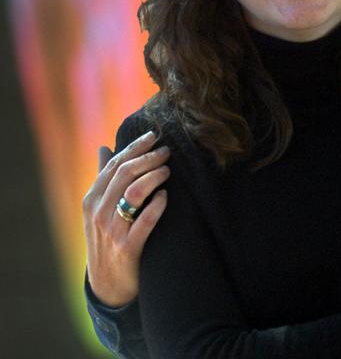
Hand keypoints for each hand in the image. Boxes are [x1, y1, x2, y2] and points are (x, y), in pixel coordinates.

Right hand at [82, 131, 169, 306]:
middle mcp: (98, 213)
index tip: (154, 136)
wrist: (108, 284)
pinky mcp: (128, 247)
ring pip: (133, 193)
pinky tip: (166, 196)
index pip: (113, 165)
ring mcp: (112, 230)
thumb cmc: (107, 239)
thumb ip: (103, 179)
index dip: (134, 148)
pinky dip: (157, 206)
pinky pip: (144, 221)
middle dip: (148, 158)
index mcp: (91, 200)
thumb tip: (103, 148)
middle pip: (124, 174)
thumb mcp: (98, 210)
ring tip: (168, 170)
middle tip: (167, 151)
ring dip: (153, 177)